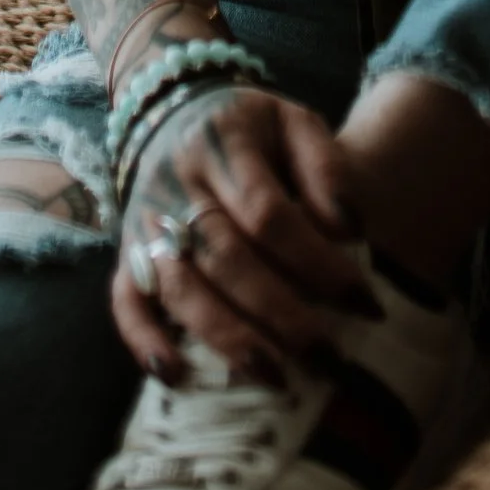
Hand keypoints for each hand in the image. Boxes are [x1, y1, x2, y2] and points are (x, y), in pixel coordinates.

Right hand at [111, 83, 373, 383]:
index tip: (366, 304)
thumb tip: (351, 230)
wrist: (175, 109)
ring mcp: (144, 220)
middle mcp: (177, 184)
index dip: (319, 264)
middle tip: (330, 360)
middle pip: (227, 259)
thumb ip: (327, 167)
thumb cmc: (251, 130)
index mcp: (223, 144)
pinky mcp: (125, 252)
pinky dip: (144, 340)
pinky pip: (124, 301)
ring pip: (181, 287)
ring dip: (228, 339)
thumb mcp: (295, 122)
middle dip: (282, 316)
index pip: (270, 214)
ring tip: (277, 379)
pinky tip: (176, 376)